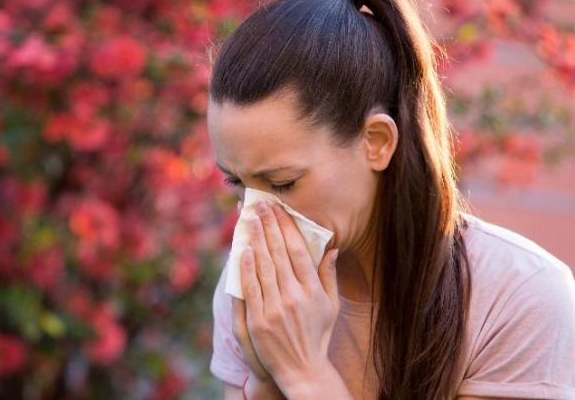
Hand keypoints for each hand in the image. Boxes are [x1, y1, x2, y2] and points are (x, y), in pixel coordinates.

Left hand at [239, 200, 339, 388]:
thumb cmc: (318, 334)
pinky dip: (245, 268)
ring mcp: (275, 309)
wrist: (303, 369)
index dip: (286, 227)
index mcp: (312, 290)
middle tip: (260, 206)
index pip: (297, 250)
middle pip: (278, 253)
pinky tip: (243, 251)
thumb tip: (331, 248)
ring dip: (256, 240)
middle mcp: (294, 296)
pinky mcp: (259, 321)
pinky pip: (250, 288)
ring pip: (262, 267)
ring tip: (250, 220)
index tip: (279, 209)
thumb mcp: (331, 305)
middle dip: (268, 226)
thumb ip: (329, 275)